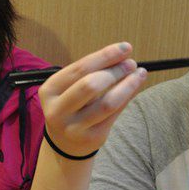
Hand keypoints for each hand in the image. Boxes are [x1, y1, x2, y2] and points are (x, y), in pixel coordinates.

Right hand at [39, 42, 147, 157]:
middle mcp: (57, 110)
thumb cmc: (72, 105)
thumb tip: (125, 57)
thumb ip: (93, 72)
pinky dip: (128, 97)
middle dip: (115, 71)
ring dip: (128, 85)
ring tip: (139, 74)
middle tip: (130, 64)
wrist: (65, 142)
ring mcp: (72, 127)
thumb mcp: (72, 87)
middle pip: (90, 85)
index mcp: (49, 91)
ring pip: (107, 102)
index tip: (126, 48)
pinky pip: (114, 114)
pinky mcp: (90, 138)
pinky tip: (134, 87)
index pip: (79, 69)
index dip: (105, 56)